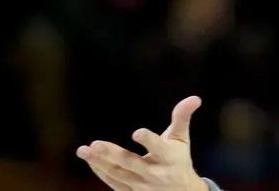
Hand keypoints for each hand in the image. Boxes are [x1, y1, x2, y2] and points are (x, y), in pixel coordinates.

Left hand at [76, 96, 206, 190]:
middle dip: (112, 154)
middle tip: (95, 144)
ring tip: (84, 150)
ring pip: (117, 174)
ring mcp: (142, 185)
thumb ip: (182, 117)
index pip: (159, 147)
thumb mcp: (182, 139)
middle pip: (131, 163)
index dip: (148, 140)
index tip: (137, 132)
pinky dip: (100, 171)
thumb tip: (194, 97)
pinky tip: (90, 158)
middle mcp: (155, 173)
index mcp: (169, 157)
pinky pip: (113, 182)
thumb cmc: (178, 159)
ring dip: (99, 162)